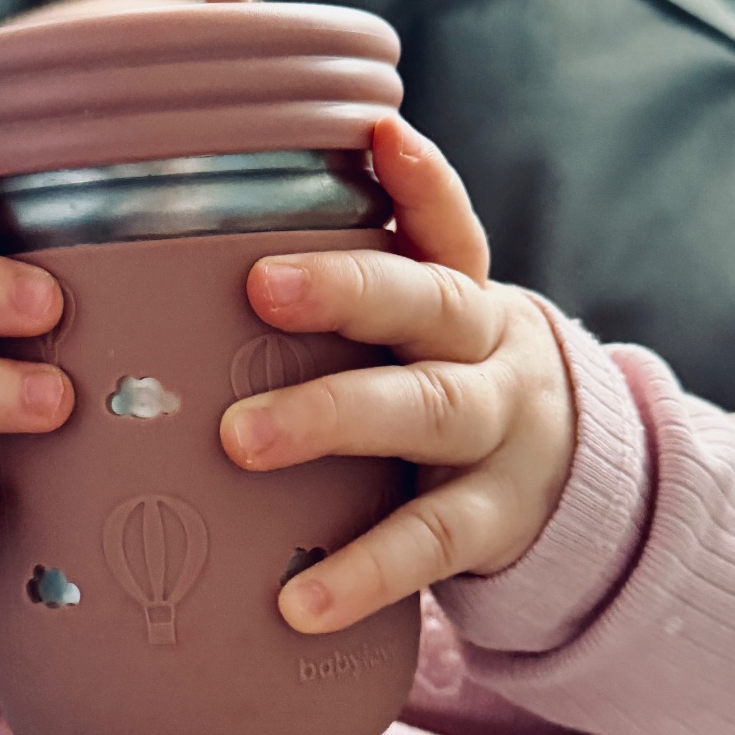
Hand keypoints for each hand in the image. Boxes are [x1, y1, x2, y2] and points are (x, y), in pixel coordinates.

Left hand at [220, 116, 575, 632]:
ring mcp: (496, 435)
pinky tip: (298, 601)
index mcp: (460, 292)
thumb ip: (345, 294)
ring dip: (332, 417)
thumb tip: (178, 250)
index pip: (446, 223)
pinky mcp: (490, 521)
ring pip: (425, 411)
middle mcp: (487, 349)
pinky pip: (426, 541)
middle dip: (350, 291)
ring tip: (241, 440)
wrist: (556, 481)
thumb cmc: (438, 384)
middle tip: (260, 285)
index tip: (377, 133)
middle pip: (429, 305)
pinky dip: (362, 570)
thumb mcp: (419, 329)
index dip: (418, 179)